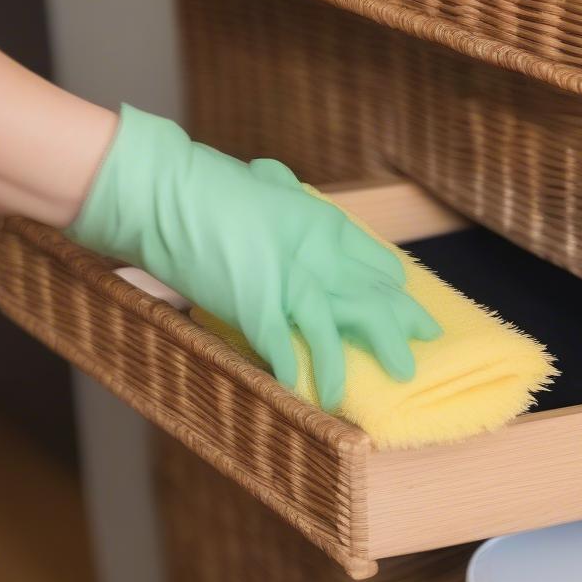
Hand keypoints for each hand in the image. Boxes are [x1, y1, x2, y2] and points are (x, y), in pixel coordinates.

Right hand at [65, 106, 440, 408]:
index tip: (406, 303)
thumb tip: (303, 218)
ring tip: (354, 391)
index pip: (372, 259)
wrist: (163, 191)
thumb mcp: (266, 192)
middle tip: (418, 353)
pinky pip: (283, 345)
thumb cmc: (208, 188)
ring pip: (334, 326)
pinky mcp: (253, 302)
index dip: (391, 285)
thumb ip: (291, 212)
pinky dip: (295, 370)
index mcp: (318, 222)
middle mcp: (312, 251)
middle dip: (396, 326)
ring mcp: (284, 278)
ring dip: (345, 363)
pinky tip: (307, 394)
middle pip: (367, 295)